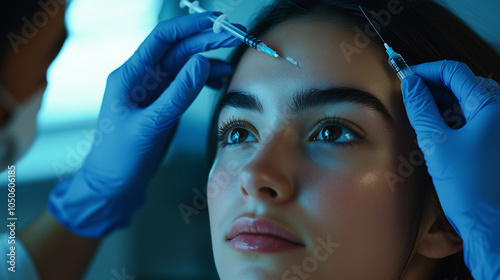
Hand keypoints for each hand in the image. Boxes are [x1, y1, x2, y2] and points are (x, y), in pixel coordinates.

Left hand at [48, 12, 242, 236]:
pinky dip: (204, 79)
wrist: (113, 184)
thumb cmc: (120, 156)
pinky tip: (218, 79)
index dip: (191, 26)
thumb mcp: (150, 125)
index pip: (163, 38)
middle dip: (206, 39)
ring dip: (208, 59)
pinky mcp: (163, 105)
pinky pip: (186, 85)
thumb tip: (203, 62)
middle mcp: (142, 78)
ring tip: (233, 57)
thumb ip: (177, 94)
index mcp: (130, 75)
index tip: (217, 21)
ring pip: (185, 66)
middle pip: (178, 49)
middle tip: (235, 33)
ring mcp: (153, 91)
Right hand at [401, 60, 499, 278]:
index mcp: (490, 106)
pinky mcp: (493, 141)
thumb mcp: (436, 144)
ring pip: (466, 101)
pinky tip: (435, 130)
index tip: (406, 76)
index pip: (455, 72)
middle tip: (408, 95)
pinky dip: (450, 118)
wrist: (489, 222)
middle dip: (433, 86)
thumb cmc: (469, 187)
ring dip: (441, 103)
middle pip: (462, 84)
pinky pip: (471, 119)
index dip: (426, 70)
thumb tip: (410, 83)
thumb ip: (421, 109)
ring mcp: (497, 127)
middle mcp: (499, 112)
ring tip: (419, 114)